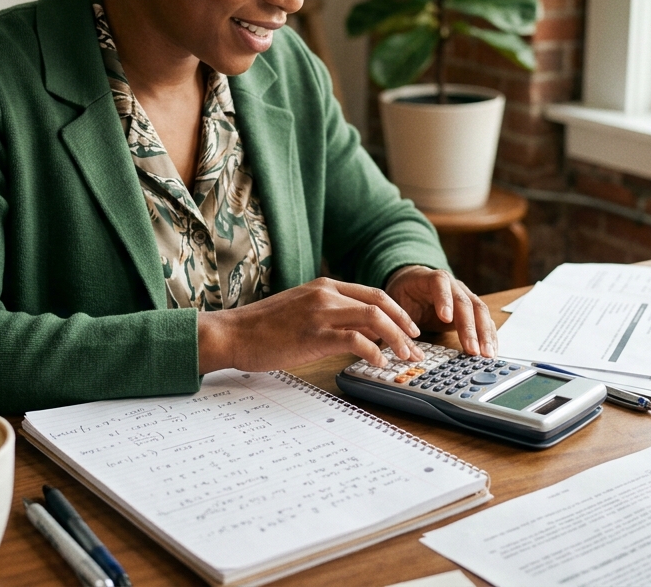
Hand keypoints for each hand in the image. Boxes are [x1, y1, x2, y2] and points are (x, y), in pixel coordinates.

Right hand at [197, 278, 424, 372]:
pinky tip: (379, 364)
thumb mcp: (301, 311)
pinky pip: (355, 340)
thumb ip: (330, 314)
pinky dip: (374, 352)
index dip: (397, 312)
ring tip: (406, 357)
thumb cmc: (263, 328)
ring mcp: (321, 313)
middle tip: (417, 346)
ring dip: (397, 339)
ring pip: (375, 318)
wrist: (233, 333)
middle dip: (405, 325)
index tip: (410, 331)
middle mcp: (326, 294)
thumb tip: (360, 332)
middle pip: (381, 303)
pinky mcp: (314, 334)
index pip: (373, 294)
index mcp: (324, 286)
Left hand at [384, 266, 496, 357]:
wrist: (414, 284)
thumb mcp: (397, 302)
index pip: (440, 283)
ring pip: (480, 312)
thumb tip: (396, 341)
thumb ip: (399, 318)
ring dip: (485, 334)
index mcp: (432, 279)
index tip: (446, 318)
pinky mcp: (473, 310)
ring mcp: (466, 296)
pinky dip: (489, 336)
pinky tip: (491, 351)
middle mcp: (454, 285)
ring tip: (487, 355)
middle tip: (473, 350)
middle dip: (471, 327)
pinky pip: (485, 321)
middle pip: (466, 302)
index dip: (444, 299)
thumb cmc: (405, 295)